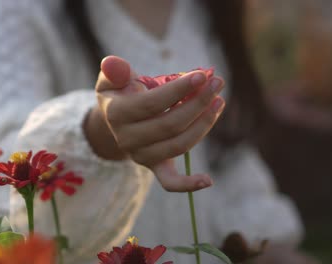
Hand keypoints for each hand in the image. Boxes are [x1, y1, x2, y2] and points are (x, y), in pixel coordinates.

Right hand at [84, 56, 224, 191]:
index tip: (202, 75)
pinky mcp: (154, 167)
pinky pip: (169, 182)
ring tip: (219, 101)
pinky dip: (187, 185)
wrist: (118, 120)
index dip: (179, 90)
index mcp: (116, 114)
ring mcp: (141, 156)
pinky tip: (208, 181)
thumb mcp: (113, 78)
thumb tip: (112, 63)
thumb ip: (115, 70)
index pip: (152, 104)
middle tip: (217, 82)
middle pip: (170, 125)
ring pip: (179, 145)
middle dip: (198, 103)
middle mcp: (127, 139)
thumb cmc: (121, 92)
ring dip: (204, 124)